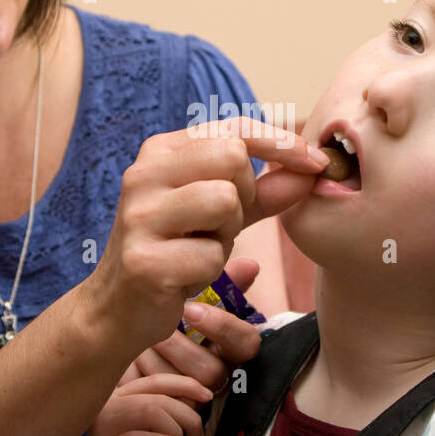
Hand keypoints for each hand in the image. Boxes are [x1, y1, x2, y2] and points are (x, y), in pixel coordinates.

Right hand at [80, 116, 325, 359]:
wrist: (117, 308)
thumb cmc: (173, 252)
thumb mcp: (219, 215)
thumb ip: (263, 192)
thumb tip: (311, 172)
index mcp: (160, 152)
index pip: (233, 127)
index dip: (281, 144)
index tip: (317, 163)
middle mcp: (143, 174)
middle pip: (232, 158)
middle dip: (245, 196)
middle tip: (223, 226)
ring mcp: (139, 216)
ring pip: (224, 201)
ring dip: (227, 234)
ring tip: (202, 248)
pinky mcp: (144, 260)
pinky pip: (211, 256)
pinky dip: (210, 271)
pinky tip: (184, 277)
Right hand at [81, 372, 213, 435]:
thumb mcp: (153, 429)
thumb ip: (169, 408)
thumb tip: (194, 393)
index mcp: (118, 395)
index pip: (156, 381)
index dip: (185, 384)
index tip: (208, 396)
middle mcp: (106, 406)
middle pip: (156, 396)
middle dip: (186, 414)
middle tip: (198, 435)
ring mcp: (103, 430)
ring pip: (147, 412)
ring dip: (175, 428)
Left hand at [118, 255, 264, 389]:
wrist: (132, 354)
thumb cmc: (179, 325)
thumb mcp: (200, 302)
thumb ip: (225, 284)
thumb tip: (250, 264)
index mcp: (234, 350)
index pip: (246, 343)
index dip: (222, 327)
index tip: (191, 309)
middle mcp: (220, 377)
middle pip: (211, 370)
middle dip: (179, 346)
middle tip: (155, 326)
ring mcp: (194, 399)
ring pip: (180, 383)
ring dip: (155, 355)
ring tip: (136, 334)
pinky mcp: (168, 412)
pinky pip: (155, 396)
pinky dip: (138, 372)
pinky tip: (128, 354)